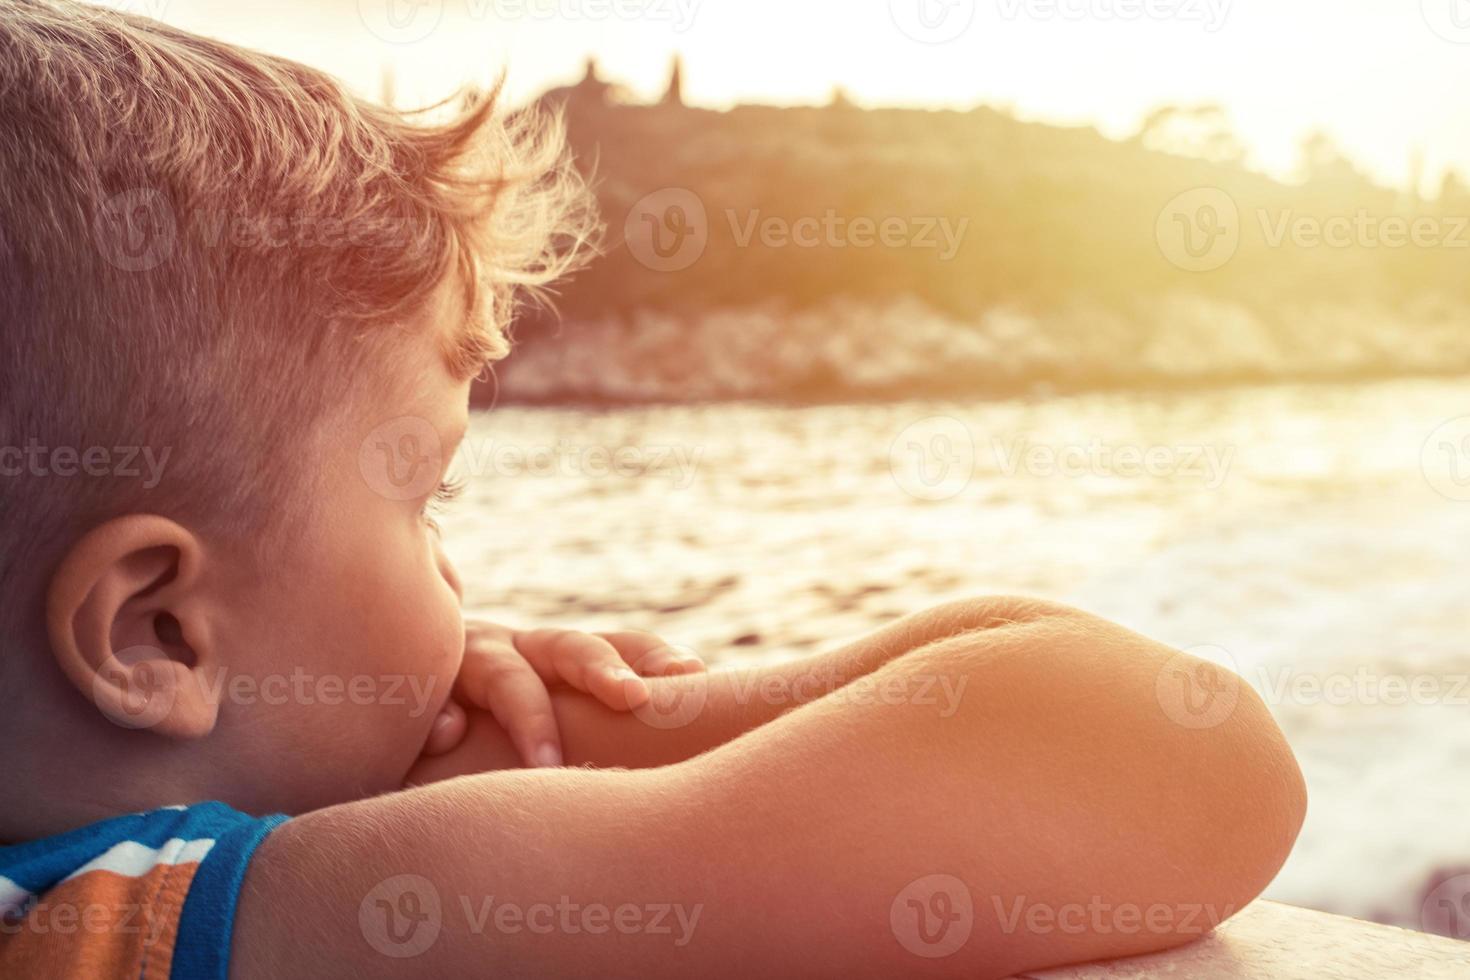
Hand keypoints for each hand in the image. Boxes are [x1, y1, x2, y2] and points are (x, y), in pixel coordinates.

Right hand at [420, 619, 705, 768]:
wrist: (381, 682)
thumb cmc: (481, 720)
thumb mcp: (536, 710)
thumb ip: (583, 723)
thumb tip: (669, 746)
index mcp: (554, 657)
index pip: (614, 645)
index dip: (653, 656)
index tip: (692, 675)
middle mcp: (515, 651)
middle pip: (569, 647)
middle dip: (603, 669)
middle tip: (637, 698)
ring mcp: (462, 665)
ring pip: (502, 678)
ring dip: (528, 717)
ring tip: (548, 764)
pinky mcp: (410, 691)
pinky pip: (425, 704)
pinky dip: (437, 720)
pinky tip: (446, 739)